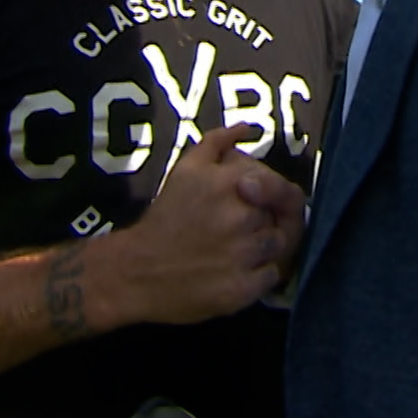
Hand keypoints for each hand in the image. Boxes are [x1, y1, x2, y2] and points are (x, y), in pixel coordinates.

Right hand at [114, 126, 306, 325]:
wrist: (136, 270)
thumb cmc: (166, 217)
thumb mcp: (186, 169)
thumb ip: (218, 143)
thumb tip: (248, 128)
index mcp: (232, 184)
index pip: (281, 188)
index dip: (271, 198)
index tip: (253, 206)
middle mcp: (242, 217)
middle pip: (278, 217)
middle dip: (263, 221)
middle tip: (236, 230)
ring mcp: (244, 255)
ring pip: (279, 246)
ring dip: (264, 247)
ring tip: (237, 250)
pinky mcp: (242, 289)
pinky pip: (271, 276)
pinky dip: (259, 274)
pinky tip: (236, 270)